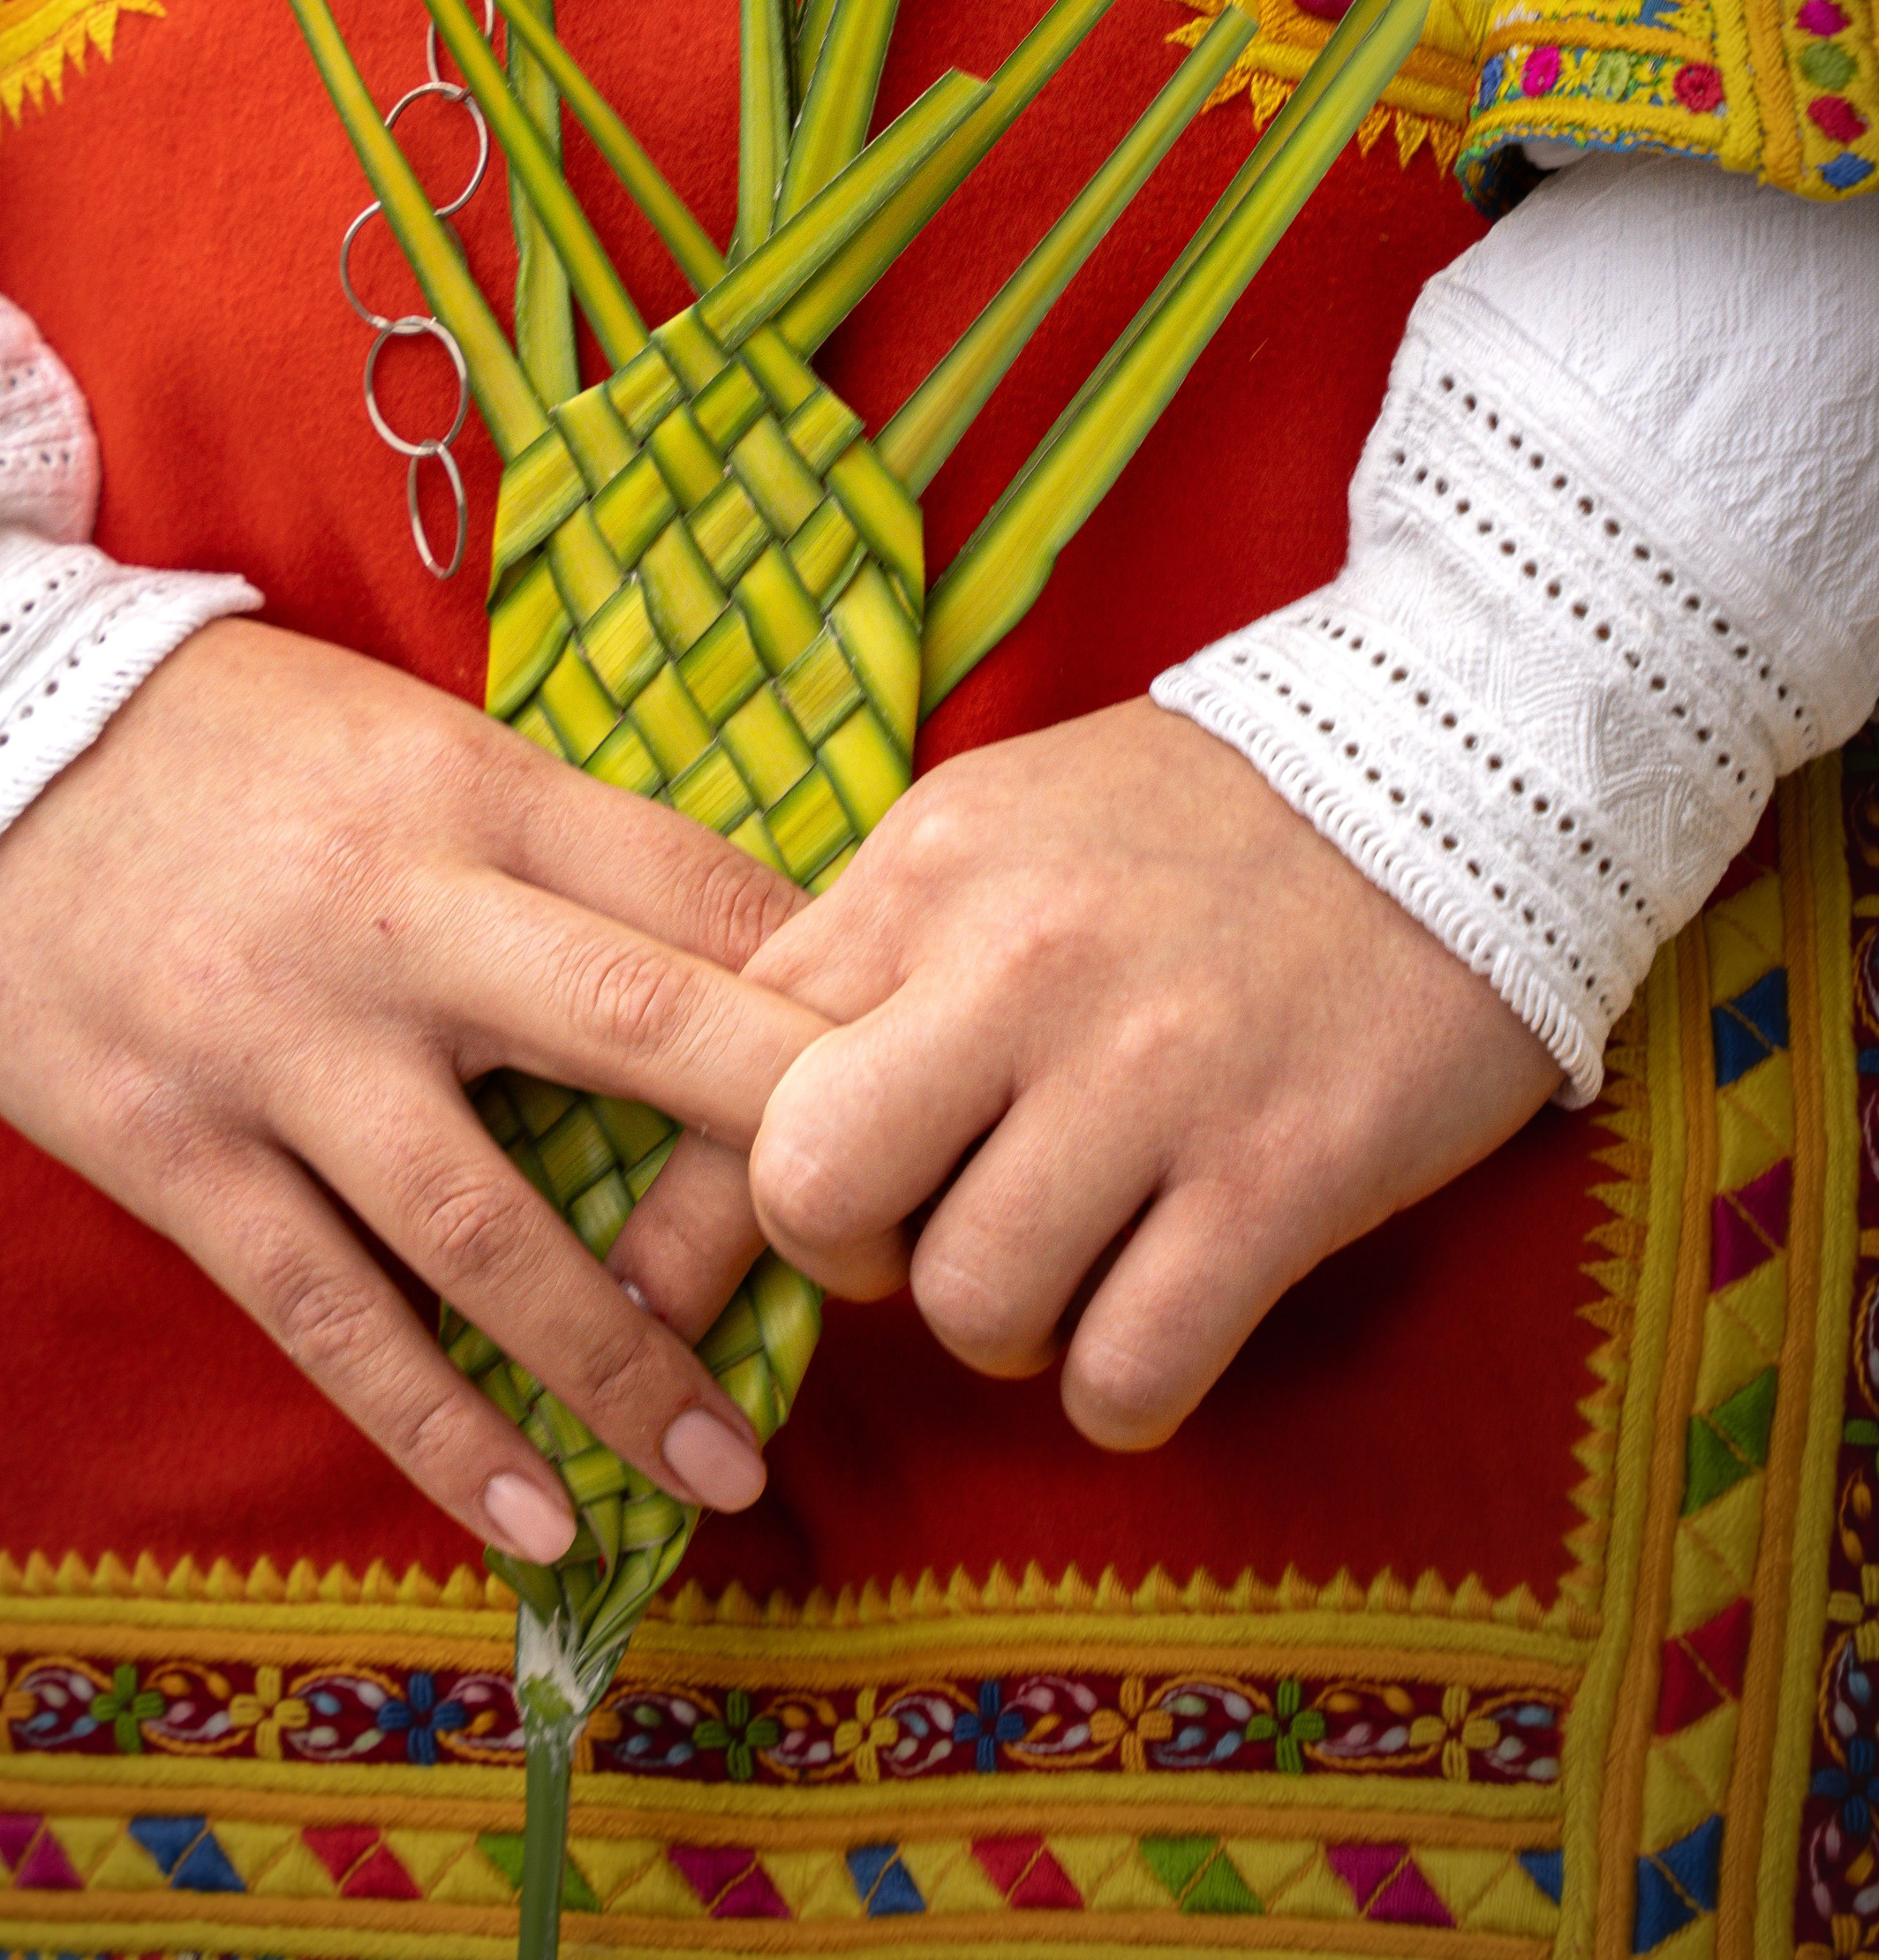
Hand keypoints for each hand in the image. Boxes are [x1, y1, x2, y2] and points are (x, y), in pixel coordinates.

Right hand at [0, 618, 825, 1558]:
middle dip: (784, 1159)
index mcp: (475, 790)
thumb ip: (561, 843)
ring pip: (485, 1227)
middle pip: (635, 1032)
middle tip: (903, 1267)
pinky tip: (531, 1517)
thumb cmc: (231, 742)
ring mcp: (281, 1045)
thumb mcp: (416, 740)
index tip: (922, 1092)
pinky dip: (436, 1428)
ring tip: (726, 1472)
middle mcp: (396, 917)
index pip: (703, 893)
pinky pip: (327, 1313)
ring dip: (619, 1362)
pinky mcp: (174, 1149)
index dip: (826, 999)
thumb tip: (751, 949)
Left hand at [614, 700, 1554, 1445]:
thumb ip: (866, 959)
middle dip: (852, 1258)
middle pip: (814, 1194)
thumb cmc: (1197, 827)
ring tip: (1081, 1254)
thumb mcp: (997, 836)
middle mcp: (1018, 963)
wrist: (1455, 772)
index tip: (705, 1272)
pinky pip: (1127, 1373)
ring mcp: (1152, 1071)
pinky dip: (1124, 1387)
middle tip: (930, 1233)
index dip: (709, 1192)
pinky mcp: (1281, 1172)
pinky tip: (1162, 1313)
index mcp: (930, 871)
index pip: (731, 1059)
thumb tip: (713, 1118)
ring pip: (973, 1306)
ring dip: (1012, 1324)